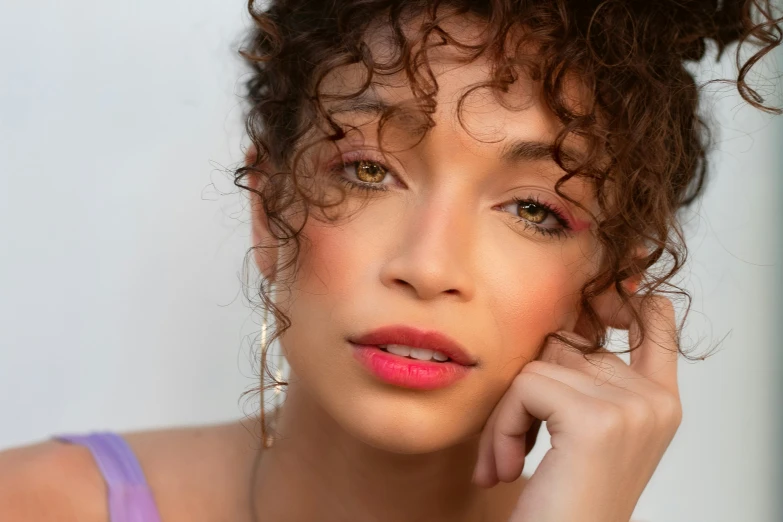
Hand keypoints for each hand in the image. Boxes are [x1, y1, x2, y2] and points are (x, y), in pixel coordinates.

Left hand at [472, 295, 682, 521]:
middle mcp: (654, 401)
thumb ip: (583, 377)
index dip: (620, 298)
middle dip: (526, 391)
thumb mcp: (583, 432)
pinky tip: (508, 469)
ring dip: (507, 416)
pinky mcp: (596, 420)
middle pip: (567, 343)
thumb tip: (556, 321)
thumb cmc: (565, 504)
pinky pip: (524, 388)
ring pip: (539, 365)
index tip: (590, 307)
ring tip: (510, 463)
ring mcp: (632, 408)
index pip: (654, 318)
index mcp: (658, 401)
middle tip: (513, 447)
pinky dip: (502, 427)